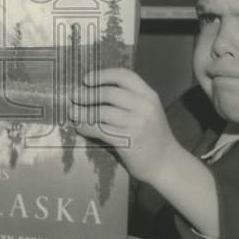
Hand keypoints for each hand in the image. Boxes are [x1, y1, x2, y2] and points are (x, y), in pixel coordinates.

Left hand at [69, 67, 177, 184]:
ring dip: (82, 112)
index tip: (86, 79)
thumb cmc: (152, 135)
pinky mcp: (128, 140)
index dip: (103, 75)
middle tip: (74, 96)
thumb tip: (94, 89)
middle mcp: (144, 106)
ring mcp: (137, 124)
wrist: (166, 163)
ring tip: (72, 112)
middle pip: (108, 93)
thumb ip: (129, 98)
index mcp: (149, 95)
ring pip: (101, 112)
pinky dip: (86, 127)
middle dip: (87, 94)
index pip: (124, 76)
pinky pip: (100, 130)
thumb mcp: (148, 110)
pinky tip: (80, 127)